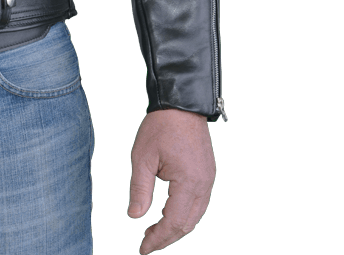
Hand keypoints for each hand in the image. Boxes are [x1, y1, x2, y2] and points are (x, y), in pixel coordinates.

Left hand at [127, 109, 215, 252]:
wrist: (181, 103)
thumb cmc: (161, 126)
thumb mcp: (142, 157)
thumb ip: (139, 189)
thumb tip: (134, 217)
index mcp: (189, 183)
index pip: (173, 223)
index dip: (157, 239)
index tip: (142, 249)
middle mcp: (204, 186)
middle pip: (187, 225)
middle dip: (166, 238)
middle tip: (145, 245)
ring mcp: (209, 180)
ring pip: (194, 217)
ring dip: (175, 228)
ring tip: (153, 233)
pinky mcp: (207, 174)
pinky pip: (198, 204)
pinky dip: (183, 215)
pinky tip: (168, 215)